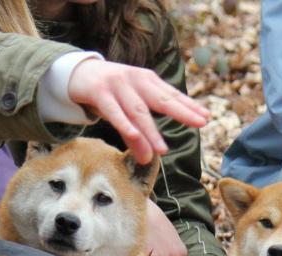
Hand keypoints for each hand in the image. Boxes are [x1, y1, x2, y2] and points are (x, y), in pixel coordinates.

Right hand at [67, 59, 209, 163]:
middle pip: (161, 99)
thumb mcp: (127, 106)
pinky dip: (125, 125)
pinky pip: (114, 112)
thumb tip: (149, 159)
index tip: (206, 117)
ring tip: (162, 150)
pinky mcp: (99, 92)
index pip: (171, 94)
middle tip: (200, 123)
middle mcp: (135, 80)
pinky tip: (136, 138)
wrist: (76, 72)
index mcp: (146, 80)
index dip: (188, 105)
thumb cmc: (108, 91)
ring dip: (151, 132)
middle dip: (182, 112)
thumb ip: (139, 130)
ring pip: (138, 111)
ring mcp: (117, 85)